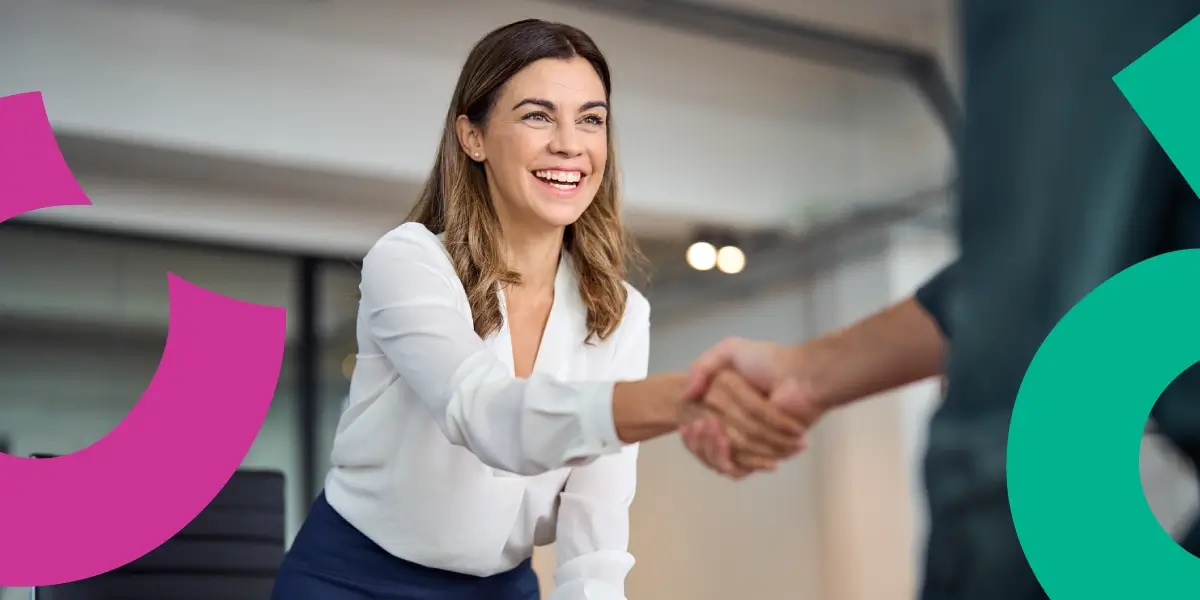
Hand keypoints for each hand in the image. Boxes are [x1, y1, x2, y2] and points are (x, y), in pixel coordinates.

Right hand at [679, 367, 805, 468]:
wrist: (800, 377)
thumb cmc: (768, 362)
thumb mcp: (730, 350)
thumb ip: (702, 366)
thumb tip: (686, 395)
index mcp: (726, 409)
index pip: (699, 432)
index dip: (690, 435)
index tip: (686, 425)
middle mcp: (736, 427)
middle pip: (707, 449)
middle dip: (699, 441)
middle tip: (697, 424)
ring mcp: (751, 442)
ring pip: (720, 460)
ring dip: (711, 448)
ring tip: (713, 428)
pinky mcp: (765, 453)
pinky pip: (740, 467)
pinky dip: (728, 458)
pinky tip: (723, 440)